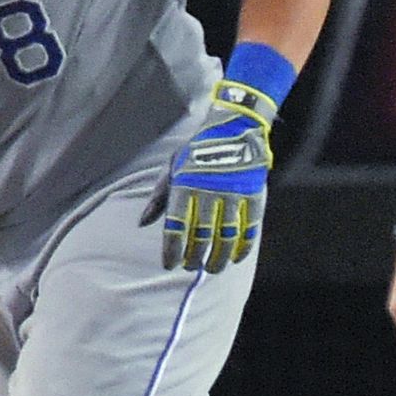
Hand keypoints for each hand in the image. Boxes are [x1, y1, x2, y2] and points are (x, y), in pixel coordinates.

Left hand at [142, 80, 275, 272]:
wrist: (234, 127)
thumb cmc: (197, 151)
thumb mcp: (172, 168)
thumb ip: (158, 197)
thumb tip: (142, 224)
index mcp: (184, 186)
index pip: (175, 228)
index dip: (172, 250)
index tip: (169, 265)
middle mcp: (208, 192)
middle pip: (201, 236)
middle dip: (194, 257)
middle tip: (190, 267)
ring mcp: (233, 193)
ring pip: (226, 236)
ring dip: (218, 257)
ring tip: (212, 268)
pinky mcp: (253, 194)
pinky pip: (250, 228)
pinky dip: (242, 246)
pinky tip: (235, 257)